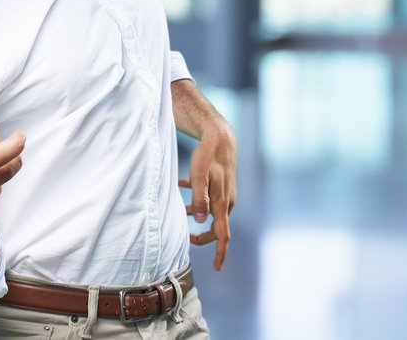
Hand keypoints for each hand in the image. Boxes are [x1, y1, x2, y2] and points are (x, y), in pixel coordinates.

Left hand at [178, 122, 236, 270]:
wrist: (220, 138)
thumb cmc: (208, 156)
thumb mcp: (199, 177)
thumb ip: (198, 199)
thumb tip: (199, 221)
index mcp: (222, 203)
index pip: (223, 234)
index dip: (220, 252)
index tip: (217, 267)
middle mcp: (227, 201)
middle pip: (218, 227)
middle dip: (204, 236)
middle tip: (188, 238)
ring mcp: (226, 193)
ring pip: (212, 212)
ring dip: (197, 215)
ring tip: (180, 212)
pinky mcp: (222, 185)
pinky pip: (210, 198)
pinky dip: (197, 198)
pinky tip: (182, 186)